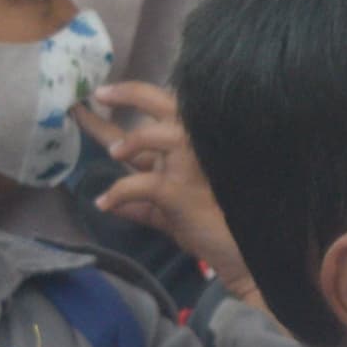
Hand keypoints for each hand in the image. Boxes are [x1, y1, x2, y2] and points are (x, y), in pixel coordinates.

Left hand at [88, 87, 246, 283]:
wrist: (246, 253)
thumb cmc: (214, 230)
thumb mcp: (170, 213)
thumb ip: (141, 205)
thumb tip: (106, 203)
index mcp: (191, 147)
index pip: (162, 112)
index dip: (130, 97)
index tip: (101, 93)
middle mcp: (195, 147)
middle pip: (164, 103)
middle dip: (130, 93)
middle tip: (100, 93)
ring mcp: (190, 166)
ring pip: (158, 134)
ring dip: (131, 140)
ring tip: (113, 153)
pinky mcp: (181, 191)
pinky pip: (141, 185)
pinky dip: (118, 194)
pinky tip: (104, 203)